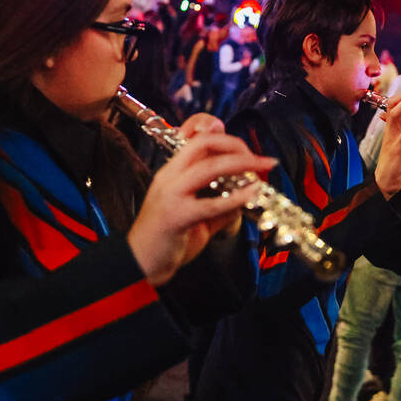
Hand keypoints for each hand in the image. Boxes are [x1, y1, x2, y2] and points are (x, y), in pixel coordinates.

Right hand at [128, 126, 275, 286]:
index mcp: (172, 173)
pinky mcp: (176, 217)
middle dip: (236, 145)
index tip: (245, 148)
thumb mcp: (196, 217)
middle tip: (258, 158)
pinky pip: (210, 203)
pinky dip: (236, 197)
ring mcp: (171, 195)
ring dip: (241, 163)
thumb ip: (219, 206)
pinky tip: (251, 194)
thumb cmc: (165, 240)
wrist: (139, 265)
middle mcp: (169, 177)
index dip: (223, 136)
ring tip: (261, 167)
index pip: (196, 138)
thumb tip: (245, 199)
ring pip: (209, 166)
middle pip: (203, 143)